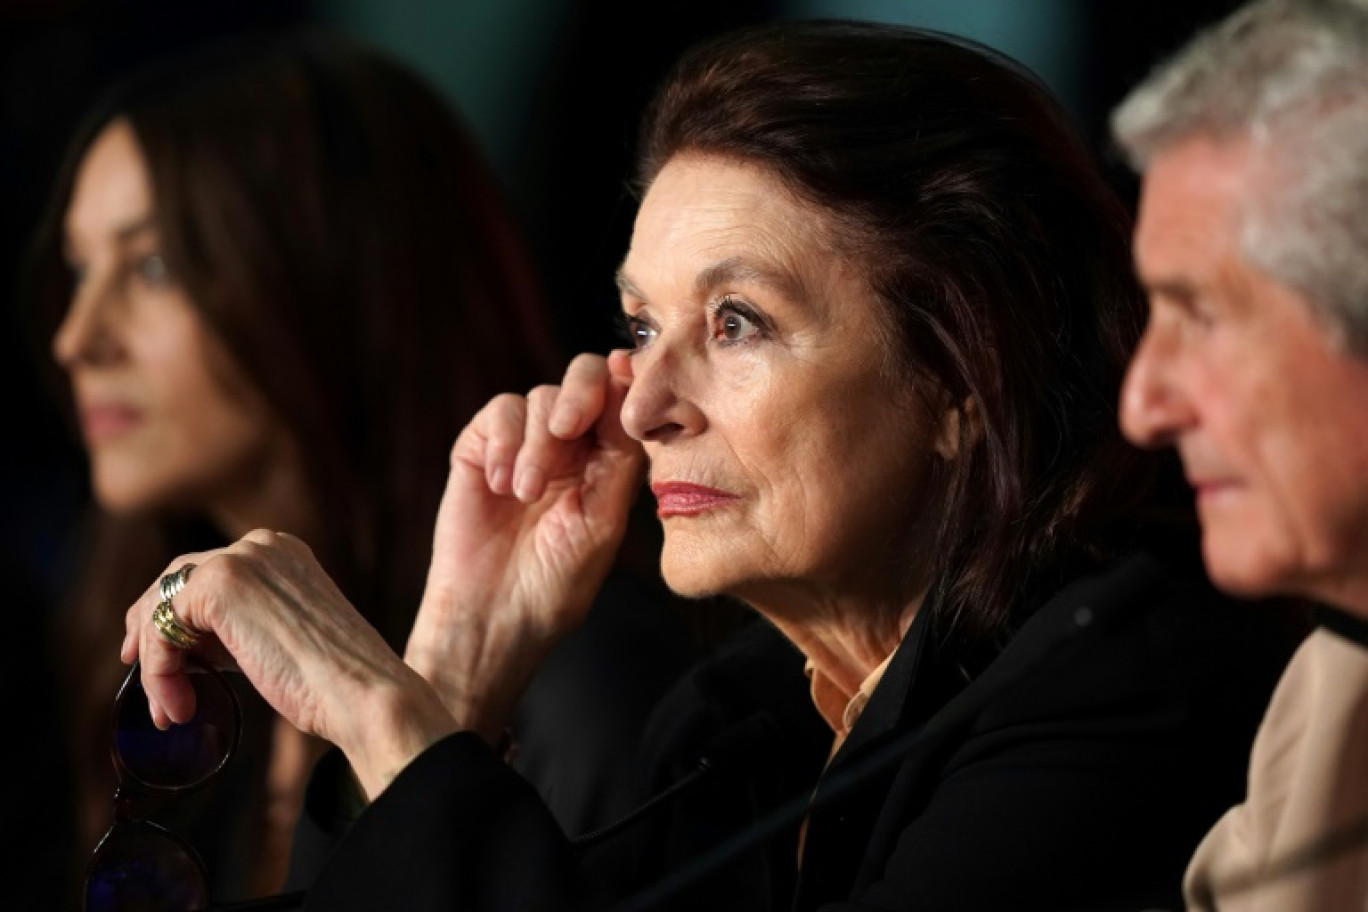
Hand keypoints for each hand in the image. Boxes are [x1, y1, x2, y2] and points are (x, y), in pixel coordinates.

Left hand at [124, 530, 458, 797]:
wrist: (363, 693)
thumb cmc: (335, 682)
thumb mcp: (284, 638)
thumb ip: (242, 627)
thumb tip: (192, 647)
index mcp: (283, 552)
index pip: (207, 570)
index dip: (174, 612)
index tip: (160, 654)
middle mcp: (262, 546)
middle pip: (177, 577)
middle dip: (153, 626)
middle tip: (141, 670)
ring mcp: (240, 560)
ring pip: (164, 605)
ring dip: (157, 662)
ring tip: (169, 709)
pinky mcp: (219, 586)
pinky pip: (163, 630)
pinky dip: (160, 673)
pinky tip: (179, 706)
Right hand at [405, 351, 645, 740]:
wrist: (494, 615)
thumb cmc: (557, 582)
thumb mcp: (604, 518)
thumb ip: (622, 453)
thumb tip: (632, 386)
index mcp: (609, 461)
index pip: (624, 399)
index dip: (626, 380)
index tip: (624, 377)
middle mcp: (571, 446)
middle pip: (585, 378)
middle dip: (580, 394)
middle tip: (567, 429)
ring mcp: (524, 445)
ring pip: (539, 398)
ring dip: (536, 444)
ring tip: (525, 494)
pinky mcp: (480, 449)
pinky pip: (498, 413)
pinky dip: (502, 442)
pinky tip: (500, 485)